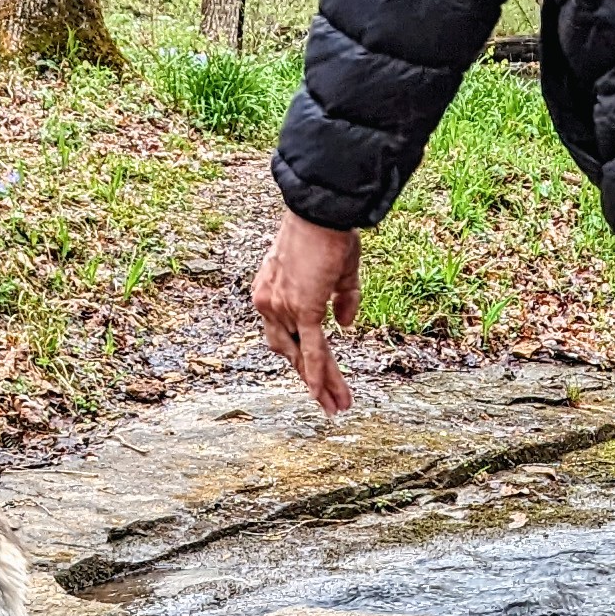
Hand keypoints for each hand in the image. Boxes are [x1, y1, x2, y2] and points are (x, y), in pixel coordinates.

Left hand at [250, 208, 363, 412]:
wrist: (322, 211)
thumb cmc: (328, 233)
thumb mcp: (340, 272)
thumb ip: (343, 301)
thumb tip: (345, 325)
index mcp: (271, 294)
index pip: (286, 336)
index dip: (302, 359)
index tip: (313, 380)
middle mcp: (269, 304)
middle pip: (292, 353)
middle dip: (310, 379)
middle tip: (328, 403)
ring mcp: (283, 307)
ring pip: (304, 355)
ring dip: (322, 382)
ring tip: (337, 404)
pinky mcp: (303, 307)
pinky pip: (312, 347)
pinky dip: (318, 372)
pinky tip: (325, 394)